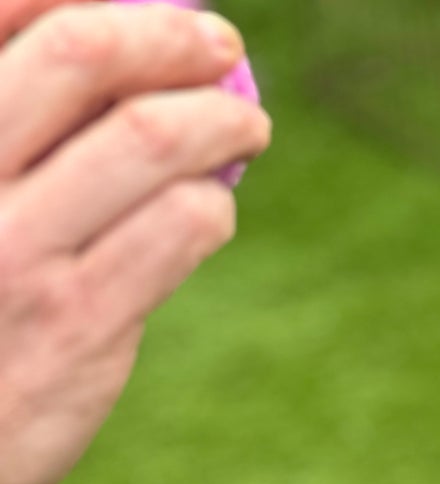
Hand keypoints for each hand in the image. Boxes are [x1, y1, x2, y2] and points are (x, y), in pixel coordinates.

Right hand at [0, 0, 269, 483]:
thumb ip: (6, 149)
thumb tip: (113, 69)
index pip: (3, 15)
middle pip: (82, 55)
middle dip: (168, 36)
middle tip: (218, 47)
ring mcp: (17, 255)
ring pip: (148, 140)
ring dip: (219, 121)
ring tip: (247, 127)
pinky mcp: (79, 327)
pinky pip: (177, 232)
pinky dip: (210, 205)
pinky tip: (211, 210)